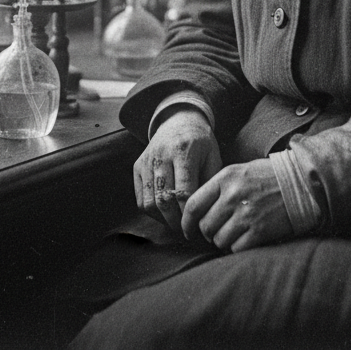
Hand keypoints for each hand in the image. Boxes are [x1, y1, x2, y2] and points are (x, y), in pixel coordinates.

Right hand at [134, 107, 221, 232]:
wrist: (178, 120)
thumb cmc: (201, 142)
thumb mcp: (213, 156)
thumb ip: (210, 183)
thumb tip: (207, 214)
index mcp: (184, 150)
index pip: (184, 192)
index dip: (190, 214)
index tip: (198, 226)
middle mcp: (161, 155)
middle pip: (164, 200)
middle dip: (176, 222)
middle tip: (187, 231)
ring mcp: (147, 160)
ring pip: (149, 202)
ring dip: (163, 220)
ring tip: (176, 224)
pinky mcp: (137, 166)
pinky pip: (140, 198)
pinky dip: (151, 212)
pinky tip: (165, 214)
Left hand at [181, 159, 292, 252]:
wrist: (301, 183)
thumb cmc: (267, 177)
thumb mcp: (240, 171)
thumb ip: (218, 187)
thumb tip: (196, 211)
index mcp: (225, 178)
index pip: (193, 204)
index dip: (186, 222)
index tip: (187, 231)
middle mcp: (233, 196)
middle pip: (205, 226)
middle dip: (208, 233)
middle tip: (218, 231)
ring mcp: (246, 214)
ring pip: (219, 240)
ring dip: (223, 241)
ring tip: (235, 232)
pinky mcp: (260, 231)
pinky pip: (236, 248)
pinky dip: (238, 247)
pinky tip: (246, 238)